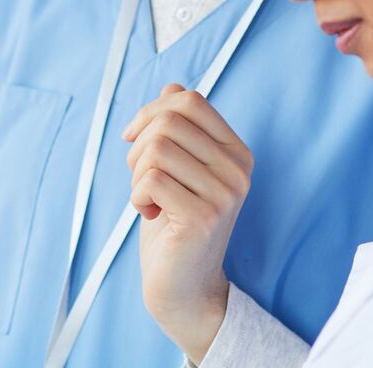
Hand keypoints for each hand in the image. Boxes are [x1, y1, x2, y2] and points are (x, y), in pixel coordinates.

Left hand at [123, 84, 254, 362]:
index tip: (134, 137)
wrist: (183, 284)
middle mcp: (238, 170)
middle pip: (169, 121)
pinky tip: (151, 214)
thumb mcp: (178, 168)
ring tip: (148, 197)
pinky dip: (137, 196)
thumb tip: (172, 88)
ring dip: (137, 174)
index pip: (191, 101)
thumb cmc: (174, 221)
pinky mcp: (204, 217)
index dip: (151, 111)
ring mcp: (225, 194)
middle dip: (139, 145)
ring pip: (157, 149)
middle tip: (140, 176)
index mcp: (236, 152)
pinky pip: (151, 180)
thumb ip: (180, 129)